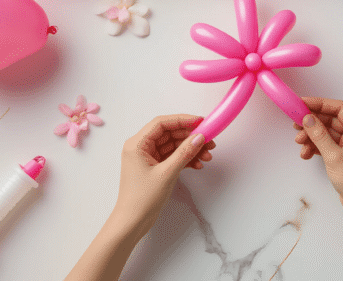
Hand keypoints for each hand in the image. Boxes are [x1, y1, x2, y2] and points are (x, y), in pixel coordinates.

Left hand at [114, 114, 215, 236]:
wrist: (132, 222)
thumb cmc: (142, 198)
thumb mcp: (167, 173)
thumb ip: (184, 153)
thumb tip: (199, 137)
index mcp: (137, 144)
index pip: (162, 123)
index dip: (182, 120)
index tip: (201, 122)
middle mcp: (141, 147)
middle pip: (169, 134)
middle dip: (190, 137)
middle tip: (209, 140)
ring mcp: (148, 158)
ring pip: (173, 146)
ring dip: (190, 149)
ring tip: (208, 155)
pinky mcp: (154, 168)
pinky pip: (172, 157)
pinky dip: (185, 159)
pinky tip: (198, 164)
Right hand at [294, 97, 342, 215]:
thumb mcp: (334, 156)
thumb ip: (319, 135)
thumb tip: (307, 118)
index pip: (339, 108)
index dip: (320, 104)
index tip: (302, 104)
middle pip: (330, 119)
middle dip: (312, 122)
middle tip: (295, 125)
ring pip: (326, 131)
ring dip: (311, 136)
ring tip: (300, 144)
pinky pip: (326, 143)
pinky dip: (315, 146)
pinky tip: (306, 153)